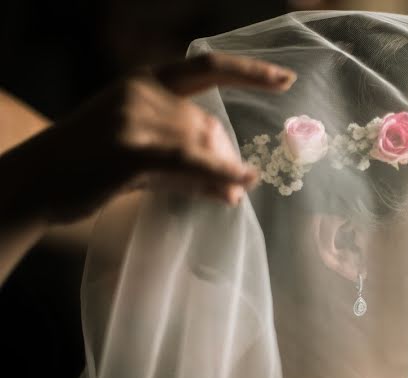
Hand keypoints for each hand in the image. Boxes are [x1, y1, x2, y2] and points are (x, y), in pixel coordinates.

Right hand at [1, 52, 296, 224]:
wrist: (37, 182)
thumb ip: (189, 164)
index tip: (286, 79)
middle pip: (207, 124)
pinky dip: (221, 173)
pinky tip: (242, 184)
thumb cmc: (90, 169)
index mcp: (145, 81)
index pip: (206, 67)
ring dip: (221, 172)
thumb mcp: (143, 156)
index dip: (248, 71)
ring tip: (228, 194)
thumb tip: (239, 187)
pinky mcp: (129, 149)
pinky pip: (190, 161)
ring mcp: (133, 118)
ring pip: (201, 144)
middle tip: (237, 186)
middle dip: (224, 157)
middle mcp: (141, 92)